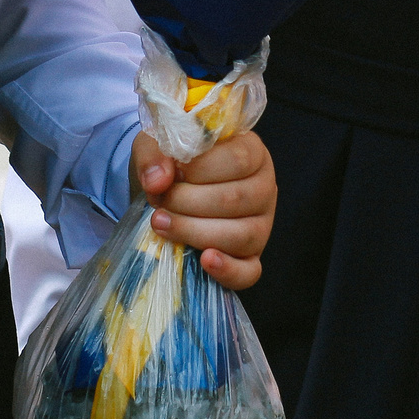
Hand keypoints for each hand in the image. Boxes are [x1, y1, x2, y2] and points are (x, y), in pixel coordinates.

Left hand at [129, 130, 274, 292]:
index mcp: (252, 152)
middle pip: (237, 199)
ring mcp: (262, 226)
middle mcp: (264, 188)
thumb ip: (153, 155)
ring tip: (161, 224)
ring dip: (194, 232)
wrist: (165, 193)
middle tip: (159, 201)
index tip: (172, 172)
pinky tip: (204, 261)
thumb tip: (158, 181)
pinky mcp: (251, 258)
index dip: (200, 168)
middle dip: (188, 202)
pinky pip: (249, 272)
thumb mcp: (156, 146)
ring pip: (241, 235)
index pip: (239, 159)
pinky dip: (228, 270)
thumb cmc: (170, 164)